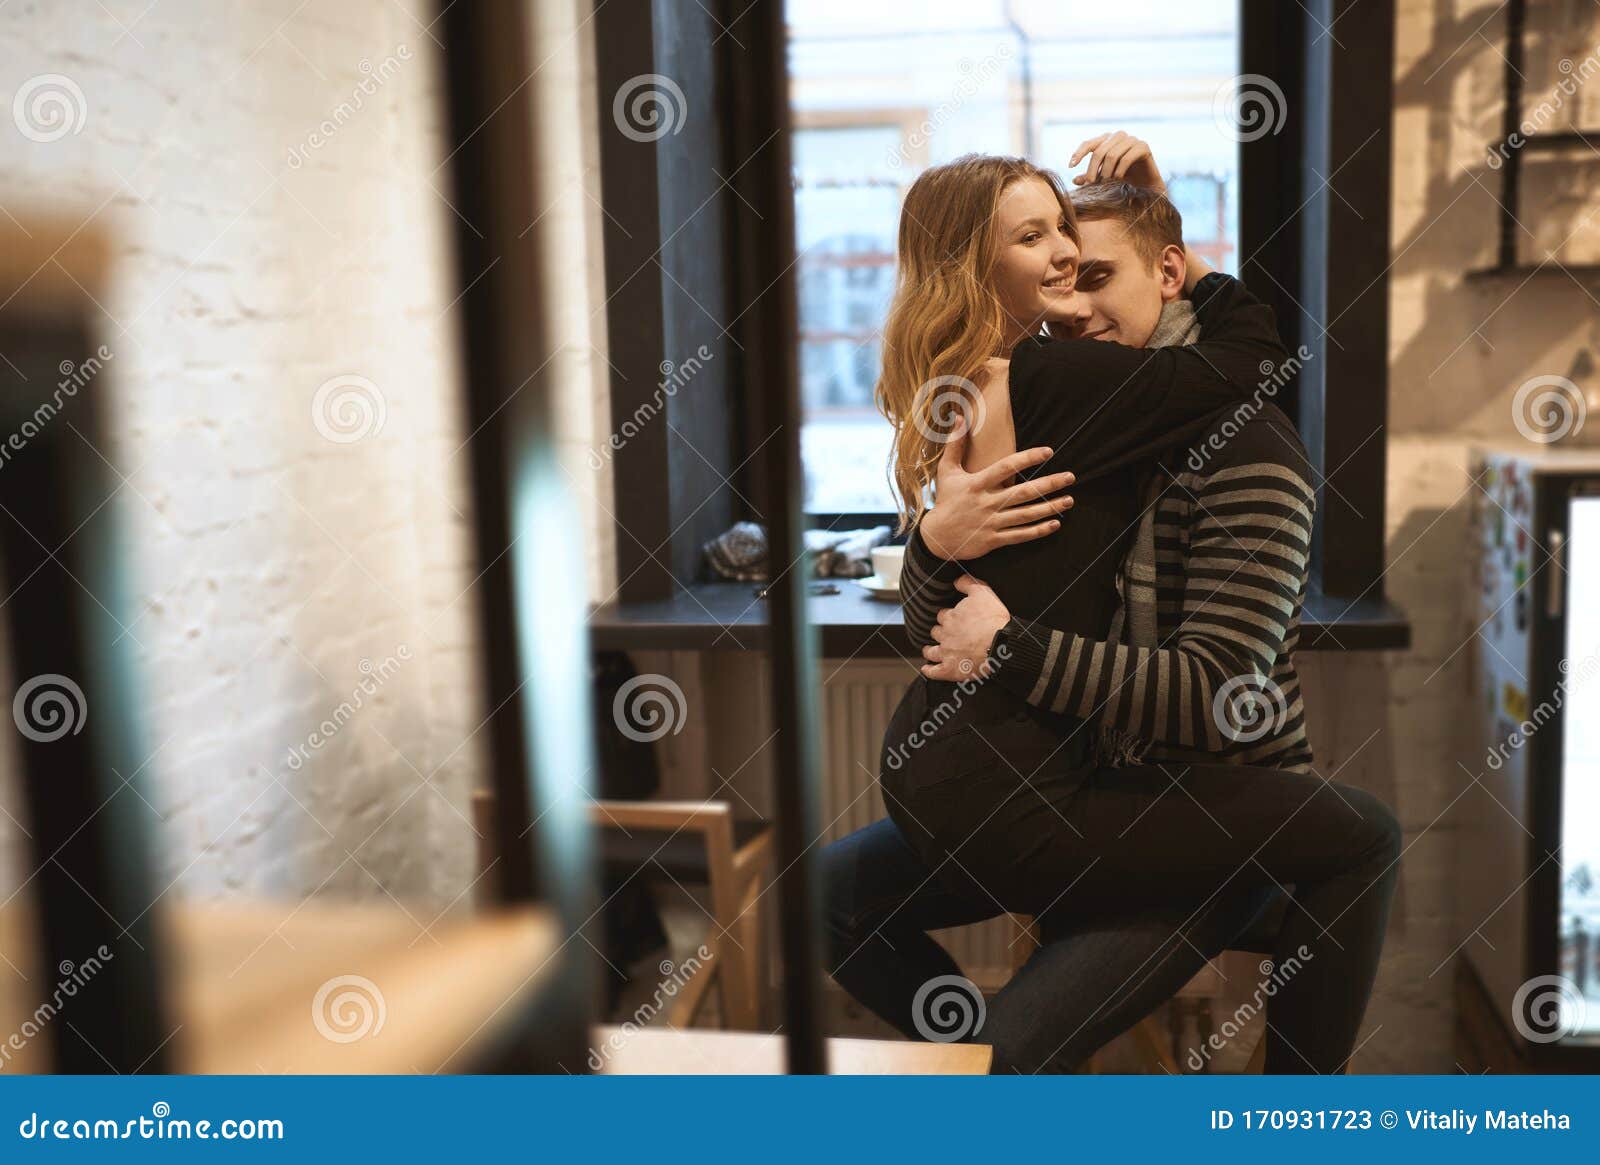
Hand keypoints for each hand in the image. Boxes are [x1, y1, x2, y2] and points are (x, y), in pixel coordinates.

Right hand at [918, 412, 1074, 562]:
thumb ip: (955, 445)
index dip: (1028, 458)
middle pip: (1023, 493)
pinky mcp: (993, 540)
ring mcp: (991, 523)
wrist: (936, 537)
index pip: (1006, 467)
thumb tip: (959, 417)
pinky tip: (1055, 523)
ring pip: (1025, 515)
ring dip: (1050, 507)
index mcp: (977, 484)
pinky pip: (1020, 535)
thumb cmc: (945, 500)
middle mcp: (986, 503)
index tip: (1048, 451)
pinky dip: (1038, 531)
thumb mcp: (946, 471)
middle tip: (1070, 477)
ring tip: (1069, 500)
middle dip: (1049, 484)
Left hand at [920, 576, 1010, 681]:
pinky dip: (929, 670)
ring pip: (931, 651)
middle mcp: (945, 635)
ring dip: (930, 650)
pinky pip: (934, 672)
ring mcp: (946, 653)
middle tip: (944, 634)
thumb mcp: (983, 592)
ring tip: (929, 650)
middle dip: (940, 632)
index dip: (948, 616)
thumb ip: (968, 583)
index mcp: (951, 617)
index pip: (943, 615)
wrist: (1000, 644)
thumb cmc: (993, 619)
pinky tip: (926, 669)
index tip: (952, 618)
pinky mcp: (950, 670)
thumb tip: (956, 580)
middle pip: (937, 632)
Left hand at [1069, 132, 1165, 194]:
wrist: (1146, 183)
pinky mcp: (1143, 146)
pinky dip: (1120, 170)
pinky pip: (1127, 158)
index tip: (1071, 165)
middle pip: (1099, 151)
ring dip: (1107, 171)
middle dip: (1092, 169)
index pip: (1089, 143)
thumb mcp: (1103, 177)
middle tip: (1091, 183)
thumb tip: (1074, 181)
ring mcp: (1132, 139)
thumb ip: (1090, 177)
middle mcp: (1119, 136)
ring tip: (1107, 181)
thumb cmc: (1124, 178)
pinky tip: (1119, 178)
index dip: (1079, 153)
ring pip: (1112, 154)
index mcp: (1107, 140)